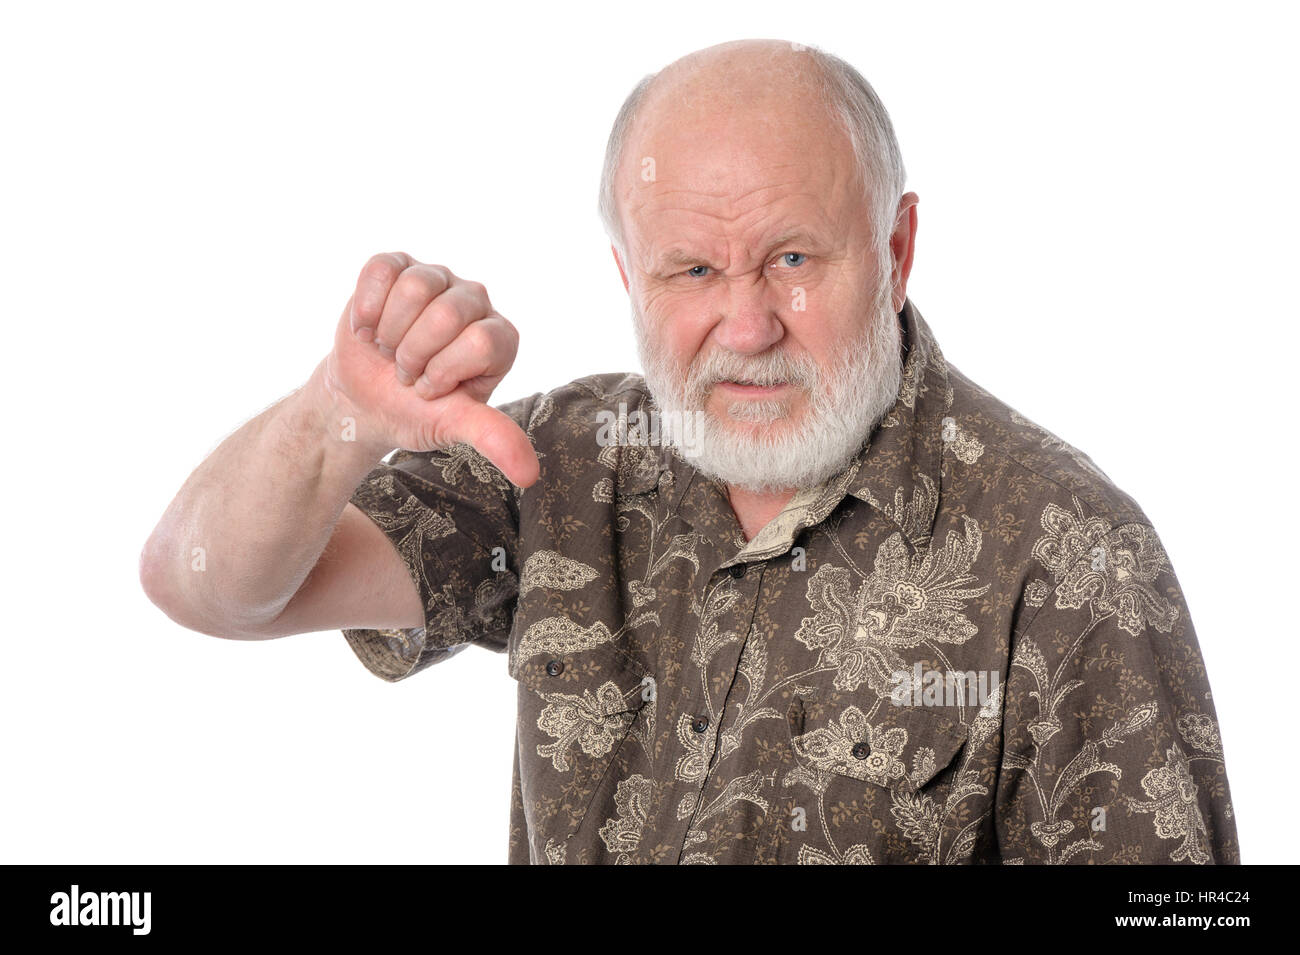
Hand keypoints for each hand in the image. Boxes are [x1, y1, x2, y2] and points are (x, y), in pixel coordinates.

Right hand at [321, 251, 539, 486]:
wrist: (364, 400)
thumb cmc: (415, 412)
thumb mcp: (453, 427)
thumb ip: (493, 438)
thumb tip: (529, 475)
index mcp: (499, 338)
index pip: (480, 342)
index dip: (441, 372)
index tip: (429, 389)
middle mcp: (476, 301)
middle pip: (446, 315)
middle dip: (413, 355)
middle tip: (405, 372)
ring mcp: (438, 279)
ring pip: (415, 287)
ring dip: (389, 332)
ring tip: (389, 349)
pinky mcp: (398, 265)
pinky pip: (382, 269)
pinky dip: (367, 307)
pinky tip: (368, 328)